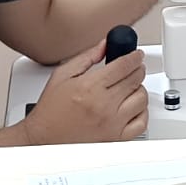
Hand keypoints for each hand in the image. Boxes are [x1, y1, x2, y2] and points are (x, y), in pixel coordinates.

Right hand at [24, 39, 147, 143]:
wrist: (43, 139)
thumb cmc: (50, 111)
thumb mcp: (63, 75)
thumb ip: (87, 57)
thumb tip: (105, 45)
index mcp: (90, 87)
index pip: (124, 65)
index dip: (134, 56)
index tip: (136, 55)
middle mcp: (104, 106)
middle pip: (135, 80)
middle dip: (137, 69)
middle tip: (132, 68)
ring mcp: (112, 124)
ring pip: (141, 99)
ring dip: (139, 89)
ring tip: (129, 88)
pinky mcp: (116, 138)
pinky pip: (141, 122)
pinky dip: (142, 112)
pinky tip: (133, 107)